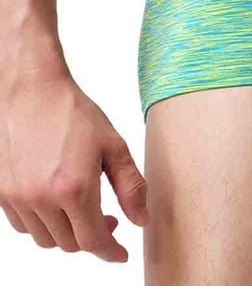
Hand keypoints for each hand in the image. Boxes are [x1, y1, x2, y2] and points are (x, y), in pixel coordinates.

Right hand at [0, 66, 147, 261]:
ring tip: (84, 208)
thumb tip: (141, 219)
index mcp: (74, 188)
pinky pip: (24, 226)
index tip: (121, 255)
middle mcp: (41, 199)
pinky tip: (57, 202)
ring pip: (46, 238)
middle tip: (110, 219)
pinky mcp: (1, 193)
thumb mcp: (113, 145)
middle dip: (94, 237)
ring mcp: (17, 198)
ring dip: (68, 232)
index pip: (93, 240)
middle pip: (70, 243)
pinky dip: (44, 224)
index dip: (110, 252)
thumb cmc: (74, 113)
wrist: (33, 91)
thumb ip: (130, 186)